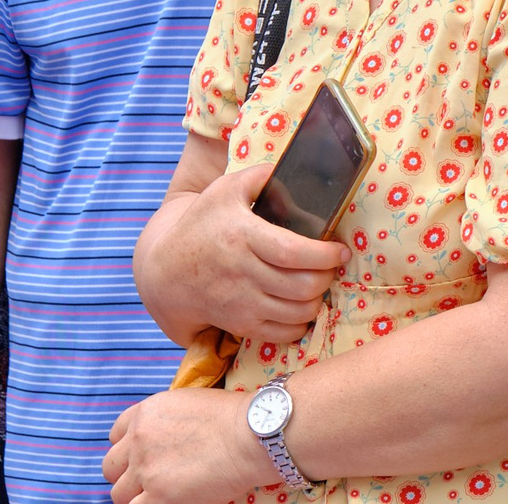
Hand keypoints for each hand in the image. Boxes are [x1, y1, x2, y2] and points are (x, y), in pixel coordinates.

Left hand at [104, 387, 276, 503]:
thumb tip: (161, 438)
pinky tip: (166, 502)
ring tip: (159, 494)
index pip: (115, 435)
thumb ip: (163, 420)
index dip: (128, 448)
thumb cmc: (232, 416)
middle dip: (126, 474)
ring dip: (136, 495)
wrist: (251, 434)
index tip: (140, 457)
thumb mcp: (188, 402)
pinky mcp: (158, 496)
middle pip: (111, 467)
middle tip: (147, 479)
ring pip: (119, 494)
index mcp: (144, 413)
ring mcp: (146, 469)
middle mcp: (138, 440)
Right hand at [149, 163, 346, 344]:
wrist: (165, 270)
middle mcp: (242, 273)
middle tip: (332, 266)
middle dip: (328, 277)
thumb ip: (261, 177)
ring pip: (297, 312)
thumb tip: (294, 174)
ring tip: (318, 283)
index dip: (325, 255)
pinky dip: (301, 323)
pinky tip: (302, 305)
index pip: (294, 252)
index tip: (341, 250)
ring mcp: (241, 303)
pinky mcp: (239, 323)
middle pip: (302, 285)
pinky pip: (282, 333)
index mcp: (243, 237)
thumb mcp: (226, 189)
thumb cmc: (202, 223)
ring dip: (317, 299)